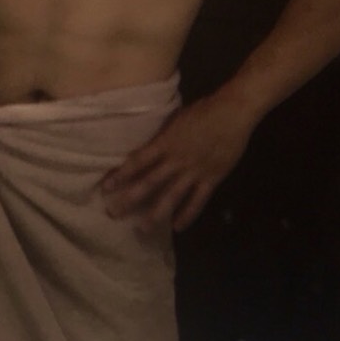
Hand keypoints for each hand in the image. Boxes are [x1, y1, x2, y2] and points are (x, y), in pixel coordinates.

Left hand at [100, 97, 254, 231]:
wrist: (233, 112)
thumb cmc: (203, 111)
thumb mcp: (176, 119)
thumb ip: (162, 136)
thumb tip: (146, 146)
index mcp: (166, 143)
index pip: (138, 161)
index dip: (121, 175)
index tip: (106, 188)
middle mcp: (176, 160)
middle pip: (149, 183)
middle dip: (131, 199)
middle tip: (114, 214)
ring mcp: (194, 171)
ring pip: (171, 196)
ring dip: (156, 213)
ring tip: (143, 229)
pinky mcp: (211, 178)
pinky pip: (198, 200)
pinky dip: (188, 214)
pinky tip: (177, 228)